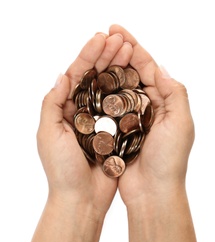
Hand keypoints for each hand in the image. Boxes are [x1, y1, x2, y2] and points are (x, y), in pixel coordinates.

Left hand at [37, 31, 132, 215]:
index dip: (88, 56)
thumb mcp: (48, 134)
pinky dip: (128, 91)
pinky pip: (122, 107)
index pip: (76, 76)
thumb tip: (62, 75)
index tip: (101, 39)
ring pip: (110, 89)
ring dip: (118, 68)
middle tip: (120, 39)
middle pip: (95, 78)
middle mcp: (83, 111)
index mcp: (65, 109)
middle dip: (106, 57)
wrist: (82, 198)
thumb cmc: (62, 169)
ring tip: (130, 50)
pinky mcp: (115, 131)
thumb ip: (51, 104)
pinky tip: (136, 76)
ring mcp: (101, 120)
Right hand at [109, 25, 194, 205]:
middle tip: (104, 36)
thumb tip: (160, 68)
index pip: (148, 67)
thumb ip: (175, 93)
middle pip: (131, 73)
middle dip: (119, 53)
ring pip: (117, 86)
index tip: (117, 31)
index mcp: (164, 101)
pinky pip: (107, 106)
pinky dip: (100, 92)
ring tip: (96, 52)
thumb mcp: (181, 123)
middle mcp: (147, 106)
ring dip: (108, 68)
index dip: (134, 47)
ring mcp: (130, 117)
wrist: (152, 190)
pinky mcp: (116, 129)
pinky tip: (91, 80)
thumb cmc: (169, 160)